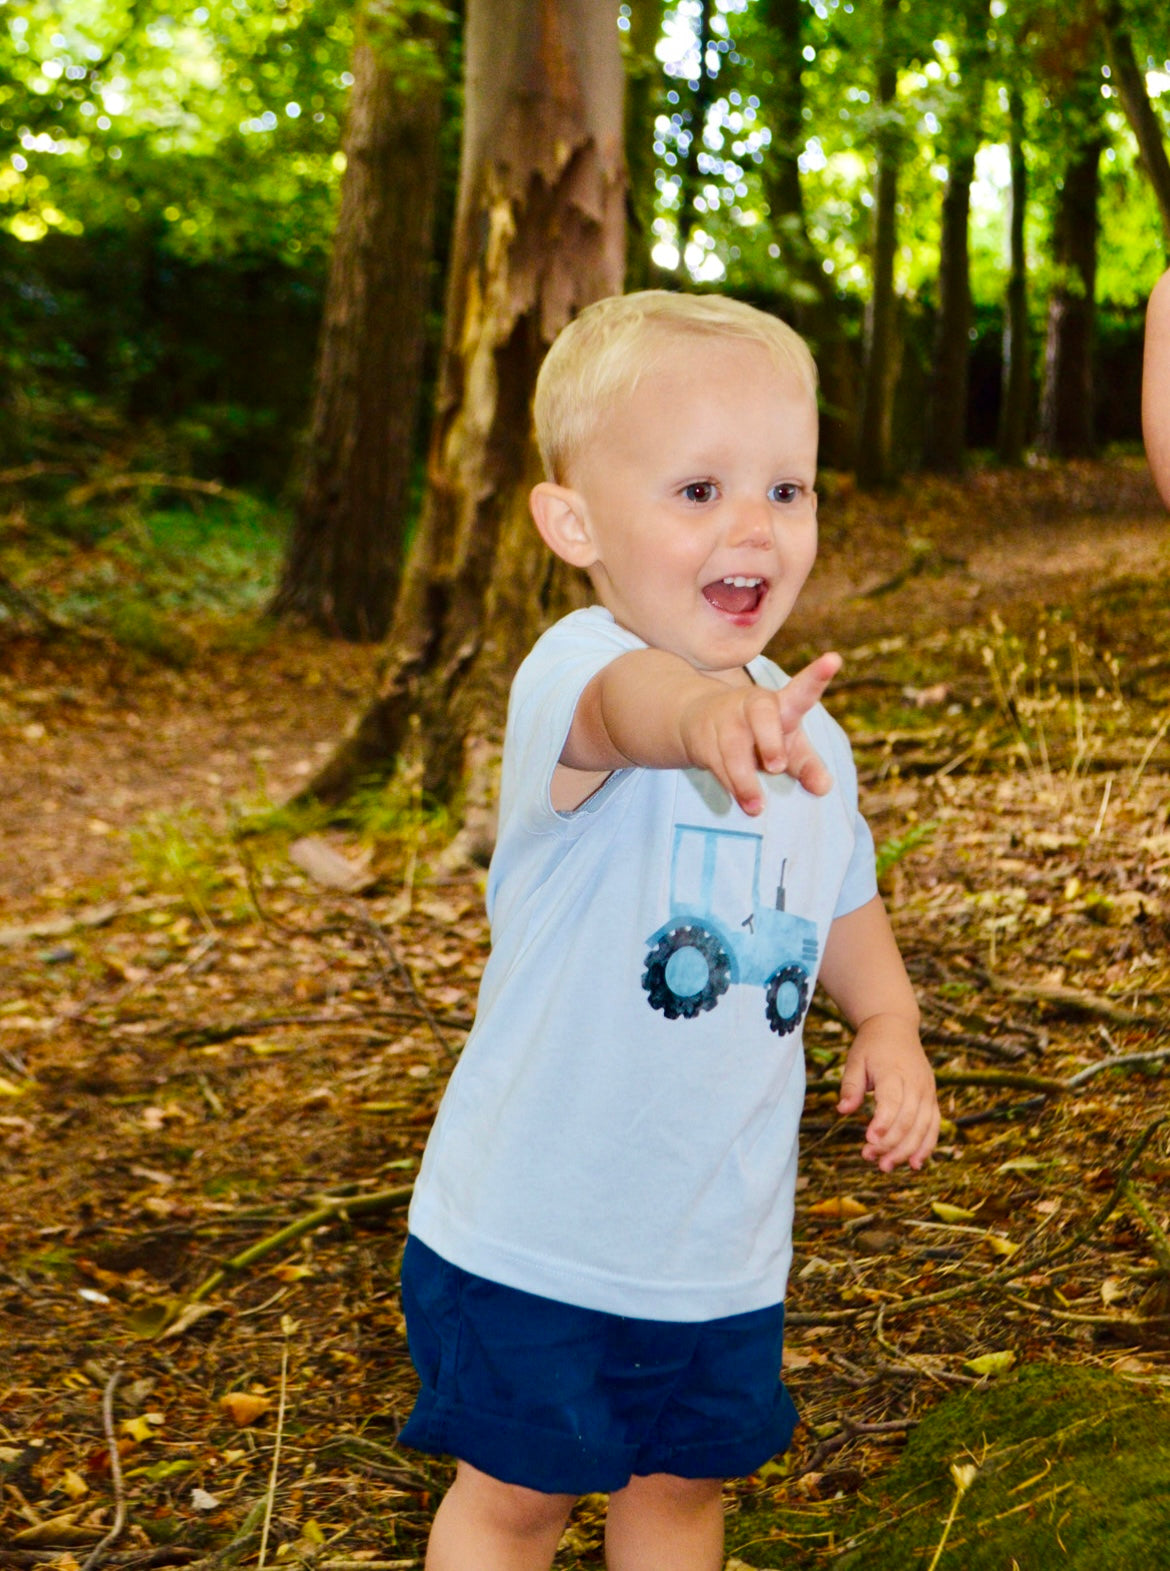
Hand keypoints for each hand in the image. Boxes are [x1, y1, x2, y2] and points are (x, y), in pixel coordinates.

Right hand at [677, 651, 841, 814]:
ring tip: (757, 807)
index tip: (834, 659)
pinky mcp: (703, 738)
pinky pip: (717, 763)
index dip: (817, 676)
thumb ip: (807, 766)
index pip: (802, 690)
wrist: (698, 720)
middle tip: (777, 767)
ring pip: (735, 747)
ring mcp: (725, 719)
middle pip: (763, 715)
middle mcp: (753, 705)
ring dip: (745, 779)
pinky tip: (743, 802)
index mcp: (780, 704)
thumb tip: (824, 787)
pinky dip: (731, 785)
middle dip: (770, 740)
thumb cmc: (757, 735)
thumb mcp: (786, 746)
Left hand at [837, 1016, 938, 1172]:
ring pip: (924, 1127)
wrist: (896, 1027)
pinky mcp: (932, 1098)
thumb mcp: (855, 1060)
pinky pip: (934, 1125)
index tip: (869, 1140)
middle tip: (870, 1158)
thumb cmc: (871, 1046)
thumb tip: (843, 1110)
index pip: (892, 1101)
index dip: (883, 1123)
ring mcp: (927, 1090)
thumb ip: (850, 1086)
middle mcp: (915, 1082)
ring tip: (886, 1166)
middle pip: (909, 1119)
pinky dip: (927, 1146)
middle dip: (891, 1143)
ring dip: (907, 1150)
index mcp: (894, 1071)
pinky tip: (915, 1164)